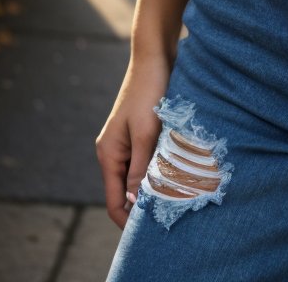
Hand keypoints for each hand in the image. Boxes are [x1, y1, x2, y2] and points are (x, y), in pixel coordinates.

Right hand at [95, 54, 170, 229]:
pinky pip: (148, 160)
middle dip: (145, 204)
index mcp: (109, 153)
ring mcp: (128, 142)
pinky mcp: (141, 133)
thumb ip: (141, 167)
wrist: (154, 56)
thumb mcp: (146, 132)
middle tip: (170, 213)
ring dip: (155, 184)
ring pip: (140, 175)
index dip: (129, 220)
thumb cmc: (149, 91)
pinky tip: (177, 171)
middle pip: (127, 190)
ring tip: (178, 194)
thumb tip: (137, 202)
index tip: (149, 231)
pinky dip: (160, 168)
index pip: (115, 200)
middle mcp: (115, 151)